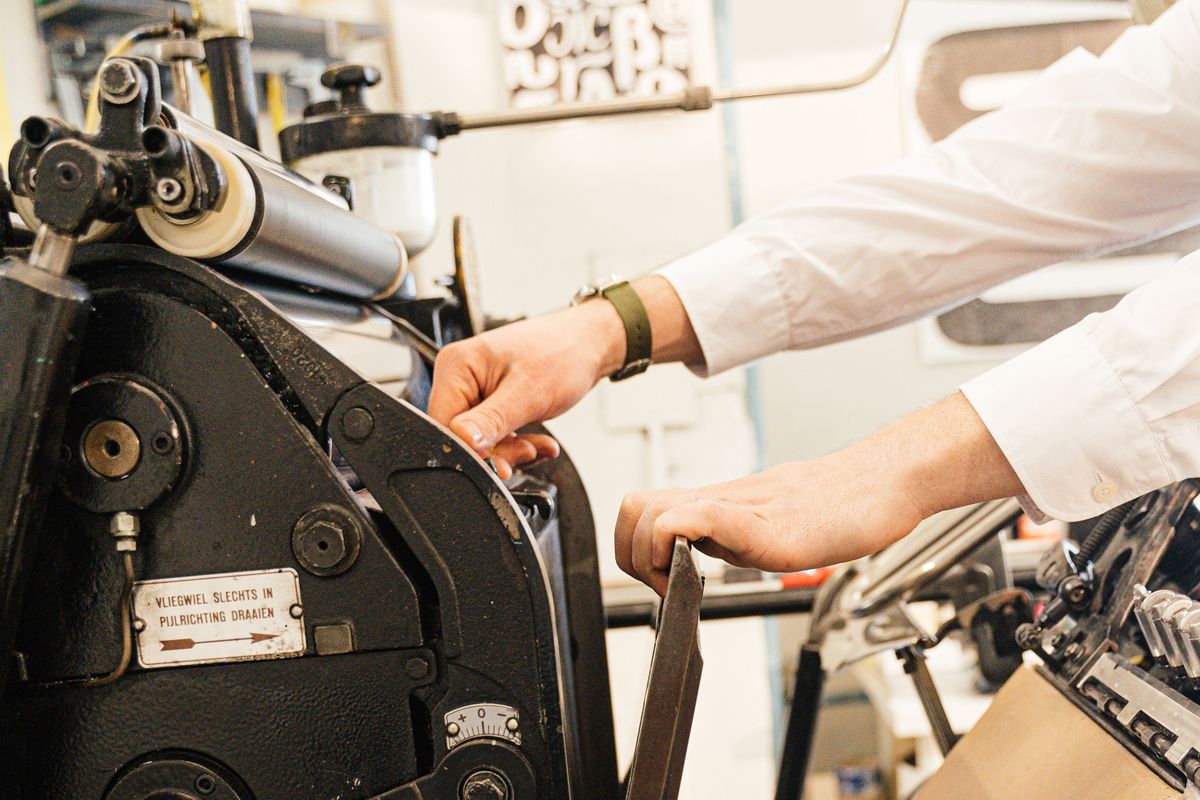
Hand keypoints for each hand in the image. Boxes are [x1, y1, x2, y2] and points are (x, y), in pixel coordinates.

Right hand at [428, 301, 623, 475]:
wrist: (591, 343)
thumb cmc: (563, 354)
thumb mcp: (527, 393)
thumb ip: (491, 421)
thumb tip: (462, 441)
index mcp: (457, 365)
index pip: (443, 424)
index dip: (469, 451)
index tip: (498, 466)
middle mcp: (460, 376)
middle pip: (460, 436)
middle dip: (495, 453)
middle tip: (525, 452)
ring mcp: (475, 389)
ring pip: (479, 441)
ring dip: (509, 451)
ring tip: (537, 446)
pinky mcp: (490, 402)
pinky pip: (493, 436)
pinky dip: (516, 445)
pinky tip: (538, 443)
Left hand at [615, 393, 1024, 594]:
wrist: (883, 484)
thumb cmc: (839, 505)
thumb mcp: (769, 524)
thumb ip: (732, 536)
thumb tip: (702, 555)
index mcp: (716, 504)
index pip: (642, 509)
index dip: (635, 549)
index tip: (663, 583)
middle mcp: (717, 500)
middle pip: (632, 507)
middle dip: (632, 554)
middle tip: (666, 583)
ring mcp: (735, 508)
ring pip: (652, 512)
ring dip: (652, 555)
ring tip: (684, 581)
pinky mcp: (761, 520)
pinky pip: (699, 518)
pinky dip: (683, 544)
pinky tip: (710, 568)